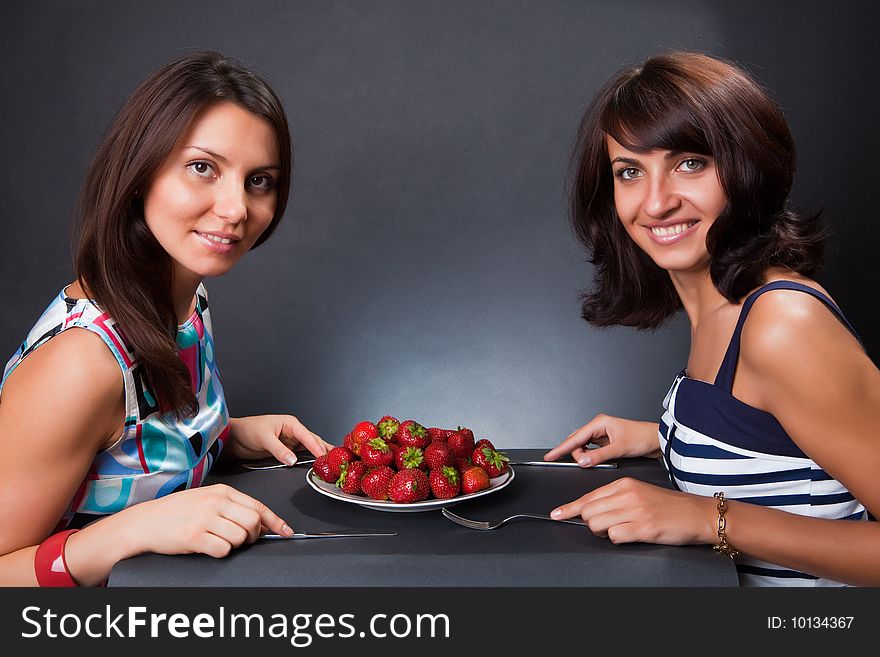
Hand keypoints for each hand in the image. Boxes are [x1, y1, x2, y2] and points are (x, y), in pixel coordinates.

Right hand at [122, 484, 293, 556]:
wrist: (145, 522)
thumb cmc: (176, 512)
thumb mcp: (206, 500)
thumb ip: (232, 507)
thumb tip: (259, 521)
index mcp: (222, 491)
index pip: (258, 505)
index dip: (275, 521)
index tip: (286, 531)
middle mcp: (215, 502)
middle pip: (254, 522)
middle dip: (253, 535)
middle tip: (242, 540)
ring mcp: (205, 518)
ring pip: (240, 537)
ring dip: (234, 545)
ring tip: (219, 541)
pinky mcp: (195, 536)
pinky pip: (223, 550)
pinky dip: (220, 552)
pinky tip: (208, 546)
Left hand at [226, 414, 332, 464]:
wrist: (234, 438)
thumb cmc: (247, 430)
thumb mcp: (264, 439)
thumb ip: (279, 450)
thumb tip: (293, 460)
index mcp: (290, 423)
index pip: (307, 436)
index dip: (316, 447)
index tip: (323, 456)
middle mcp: (293, 432)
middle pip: (313, 441)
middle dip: (324, 450)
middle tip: (336, 461)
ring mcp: (291, 441)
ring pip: (310, 448)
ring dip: (320, 455)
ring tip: (333, 463)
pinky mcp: (287, 450)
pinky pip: (302, 455)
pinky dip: (311, 459)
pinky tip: (318, 464)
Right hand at [543, 414, 659, 466]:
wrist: (656, 440)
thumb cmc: (642, 437)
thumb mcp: (619, 448)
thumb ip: (599, 456)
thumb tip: (583, 461)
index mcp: (599, 423)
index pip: (575, 438)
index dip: (561, 448)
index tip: (550, 456)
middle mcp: (599, 427)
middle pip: (577, 441)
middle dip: (575, 453)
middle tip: (579, 464)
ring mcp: (602, 434)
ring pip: (583, 446)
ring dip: (584, 456)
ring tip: (592, 462)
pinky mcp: (606, 441)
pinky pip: (591, 449)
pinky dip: (590, 456)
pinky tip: (594, 461)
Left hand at [550, 477, 716, 545]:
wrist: (697, 514)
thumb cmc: (669, 506)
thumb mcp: (638, 493)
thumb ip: (615, 499)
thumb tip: (591, 510)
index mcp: (624, 484)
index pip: (588, 496)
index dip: (570, 508)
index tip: (557, 513)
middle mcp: (626, 494)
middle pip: (588, 512)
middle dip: (592, 524)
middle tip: (608, 527)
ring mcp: (634, 510)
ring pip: (597, 524)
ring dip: (605, 533)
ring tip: (623, 530)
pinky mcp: (642, 527)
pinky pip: (614, 536)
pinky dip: (619, 540)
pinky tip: (632, 535)